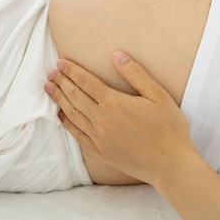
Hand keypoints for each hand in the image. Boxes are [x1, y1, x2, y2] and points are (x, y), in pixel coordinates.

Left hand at [45, 51, 198, 185]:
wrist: (170, 164)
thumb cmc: (168, 128)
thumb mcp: (157, 95)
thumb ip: (135, 74)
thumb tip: (116, 55)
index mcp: (114, 102)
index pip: (86, 82)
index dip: (72, 70)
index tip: (61, 62)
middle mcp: (101, 119)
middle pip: (75, 96)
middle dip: (61, 82)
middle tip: (51, 72)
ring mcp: (99, 138)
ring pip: (72, 114)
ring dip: (59, 99)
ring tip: (49, 88)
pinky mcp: (101, 152)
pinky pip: (77, 135)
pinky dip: (67, 123)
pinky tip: (61, 115)